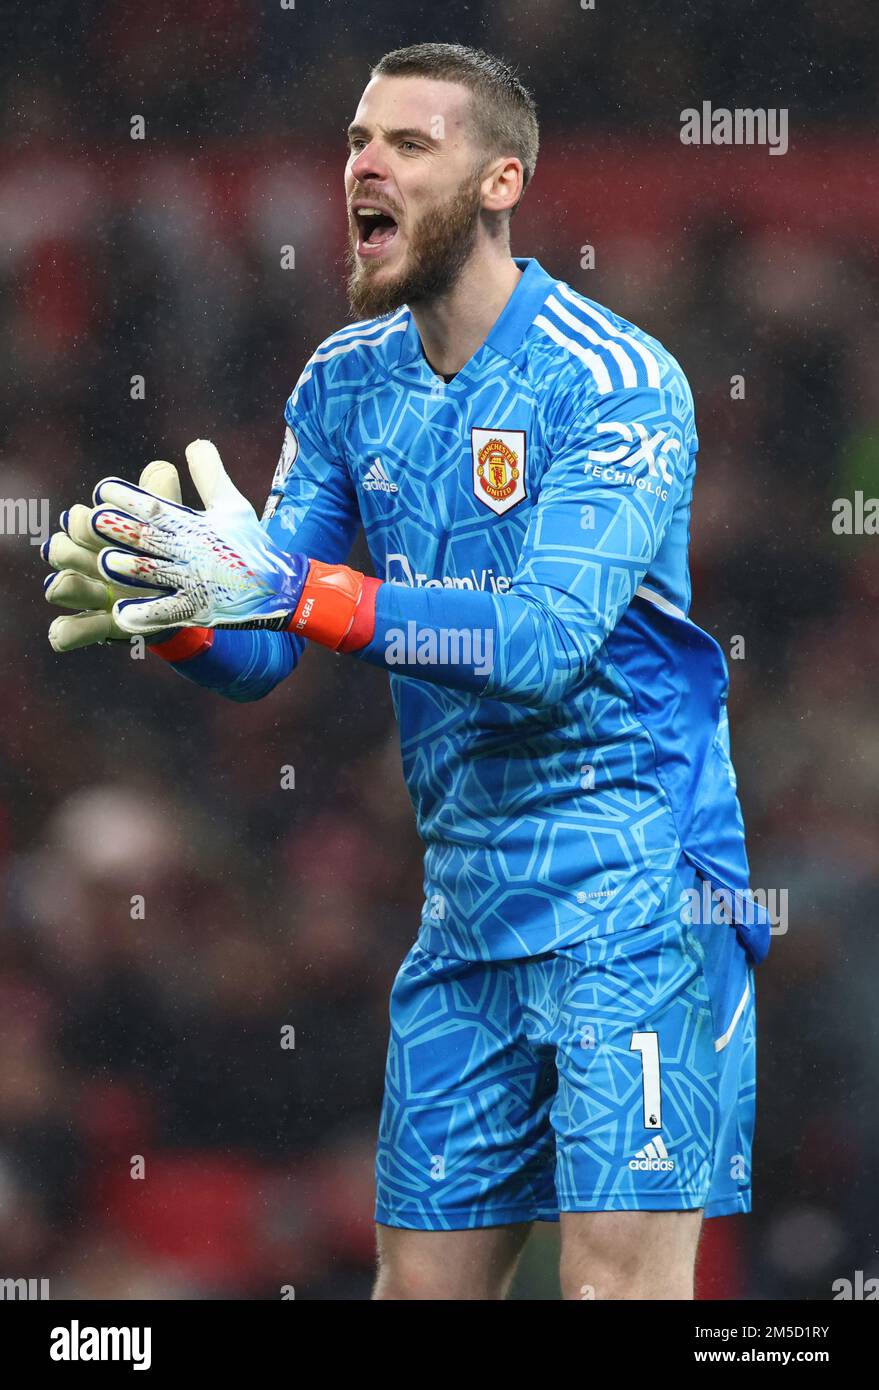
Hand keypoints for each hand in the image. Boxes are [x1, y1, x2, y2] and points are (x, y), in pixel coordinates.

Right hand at [44, 460, 181, 651]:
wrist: (185, 597)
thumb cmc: (171, 552)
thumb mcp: (172, 524)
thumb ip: (164, 495)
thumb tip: (161, 466)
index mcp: (102, 534)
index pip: (80, 521)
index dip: (85, 522)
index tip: (98, 519)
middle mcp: (88, 562)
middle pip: (61, 551)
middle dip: (71, 550)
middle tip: (95, 555)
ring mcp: (91, 596)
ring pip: (61, 588)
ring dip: (66, 586)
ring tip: (70, 587)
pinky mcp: (98, 627)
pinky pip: (68, 632)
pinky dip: (65, 633)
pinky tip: (62, 634)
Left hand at [92, 440, 309, 636]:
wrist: (277, 588)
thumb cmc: (249, 545)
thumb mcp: (232, 505)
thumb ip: (210, 474)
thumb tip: (195, 443)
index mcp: (195, 525)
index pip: (157, 506)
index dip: (129, 496)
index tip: (102, 489)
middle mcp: (191, 552)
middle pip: (151, 538)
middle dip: (122, 529)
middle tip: (92, 519)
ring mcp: (194, 582)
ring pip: (156, 574)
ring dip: (130, 569)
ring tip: (104, 562)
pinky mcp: (198, 609)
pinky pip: (168, 612)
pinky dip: (146, 615)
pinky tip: (121, 615)